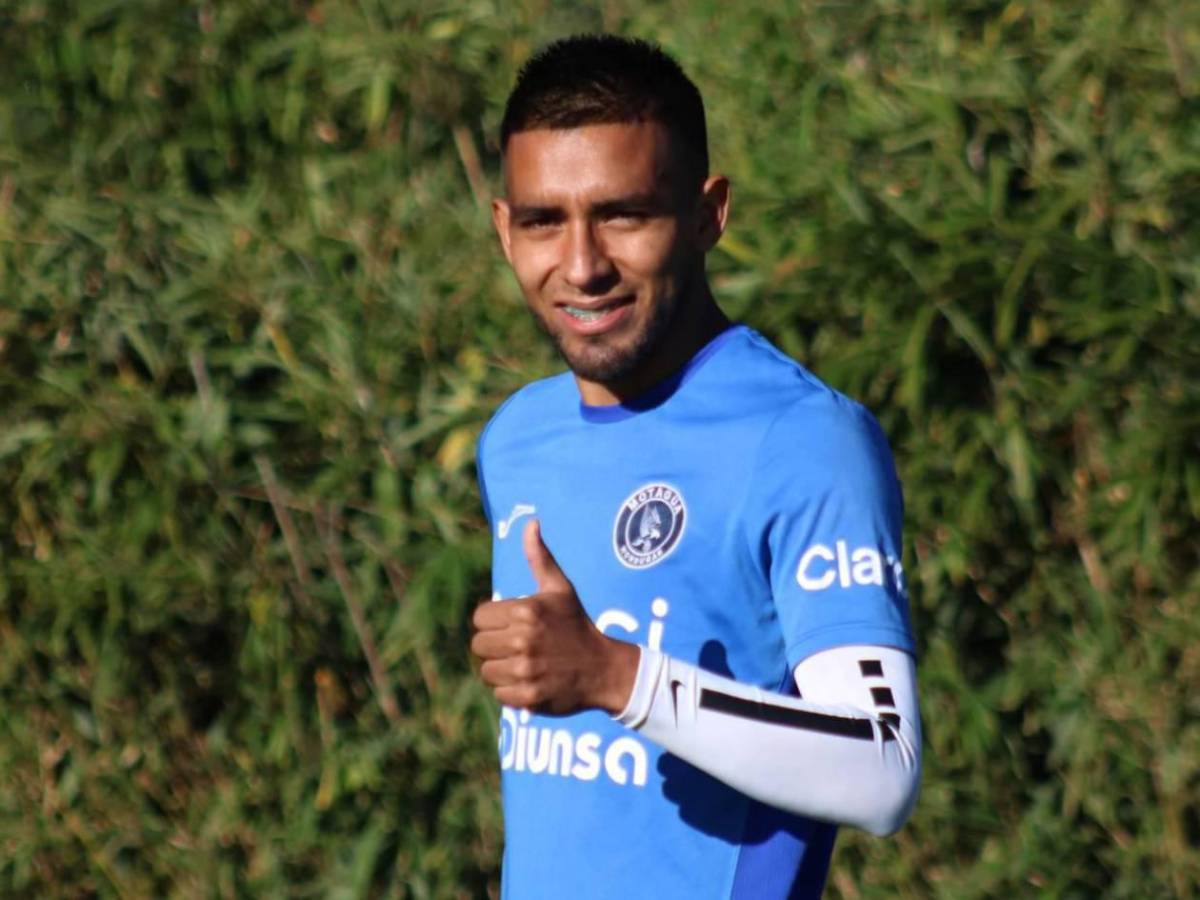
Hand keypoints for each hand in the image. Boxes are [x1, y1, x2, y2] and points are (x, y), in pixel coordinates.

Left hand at [471, 518, 638, 715]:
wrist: (604, 668)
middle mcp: (523, 640)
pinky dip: (512, 691)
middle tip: (519, 646)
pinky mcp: (528, 696)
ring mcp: (526, 670)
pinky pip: (499, 694)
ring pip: (486, 671)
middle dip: (496, 646)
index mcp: (525, 611)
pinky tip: (531, 681)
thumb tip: (531, 522)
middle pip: (479, 645)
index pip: (480, 619)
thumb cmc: (576, 624)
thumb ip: (540, 557)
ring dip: (502, 669)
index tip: (513, 626)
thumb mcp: (560, 589)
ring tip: (526, 663)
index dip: (494, 622)